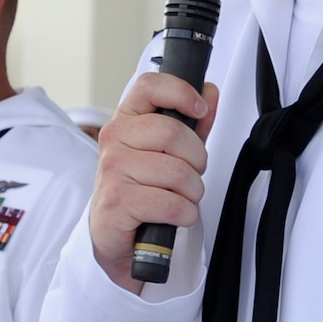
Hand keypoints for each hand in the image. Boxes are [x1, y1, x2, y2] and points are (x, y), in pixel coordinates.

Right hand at [89, 72, 219, 290]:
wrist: (114, 235)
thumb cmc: (141, 190)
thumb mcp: (167, 153)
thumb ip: (191, 123)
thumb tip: (209, 92)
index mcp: (126, 121)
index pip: (149, 86)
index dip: (180, 93)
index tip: (199, 109)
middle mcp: (114, 140)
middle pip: (173, 133)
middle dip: (197, 159)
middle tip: (192, 174)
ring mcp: (113, 170)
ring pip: (177, 173)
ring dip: (192, 193)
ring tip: (181, 199)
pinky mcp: (117, 202)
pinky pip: (171, 203)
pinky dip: (184, 214)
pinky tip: (174, 216)